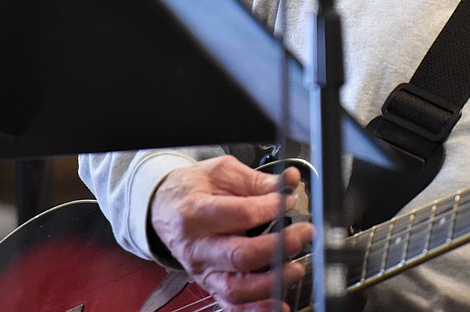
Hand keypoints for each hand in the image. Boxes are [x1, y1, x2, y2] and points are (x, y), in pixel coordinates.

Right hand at [150, 156, 314, 311]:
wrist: (165, 208)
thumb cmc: (192, 189)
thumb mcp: (221, 172)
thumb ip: (256, 180)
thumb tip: (288, 183)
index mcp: (196, 212)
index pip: (240, 215)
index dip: (271, 208)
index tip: (288, 200)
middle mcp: (198, 247)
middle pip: (240, 255)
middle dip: (279, 246)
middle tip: (303, 233)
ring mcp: (203, 271)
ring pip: (236, 289)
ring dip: (271, 283)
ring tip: (295, 268)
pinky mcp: (210, 285)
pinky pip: (232, 305)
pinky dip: (256, 309)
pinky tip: (279, 304)